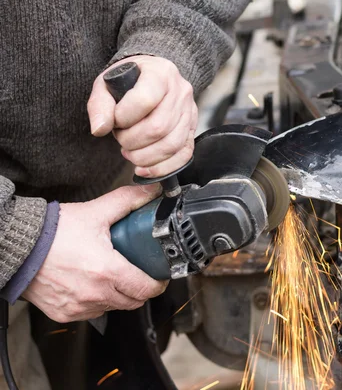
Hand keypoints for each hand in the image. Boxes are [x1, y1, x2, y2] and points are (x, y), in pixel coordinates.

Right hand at [22, 185, 167, 322]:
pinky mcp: (64, 314)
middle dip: (140, 289)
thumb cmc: (53, 232)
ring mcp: (79, 307)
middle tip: (138, 273)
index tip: (159, 277)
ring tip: (113, 276)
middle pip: (133, 302)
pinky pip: (91, 313)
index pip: (146, 289)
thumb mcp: (95, 212)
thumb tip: (152, 192)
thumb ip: (127, 201)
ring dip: (118, 296)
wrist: (17, 246)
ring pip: (113, 308)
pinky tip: (92, 284)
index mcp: (107, 271)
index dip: (157, 284)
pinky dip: (97, 301)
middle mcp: (95, 294)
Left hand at [87, 55, 197, 177]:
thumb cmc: (129, 81)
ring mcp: (189, 112)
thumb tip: (99, 129)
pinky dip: (163, 167)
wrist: (153, 77)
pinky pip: (184, 154)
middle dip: (132, 141)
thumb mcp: (107, 84)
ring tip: (130, 153)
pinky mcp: (193, 129)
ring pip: (171, 144)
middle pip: (158, 127)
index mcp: (160, 74)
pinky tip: (145, 169)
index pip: (145, 100)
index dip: (124, 118)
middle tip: (121, 139)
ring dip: (145, 156)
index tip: (115, 121)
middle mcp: (180, 92)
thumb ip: (99, 105)